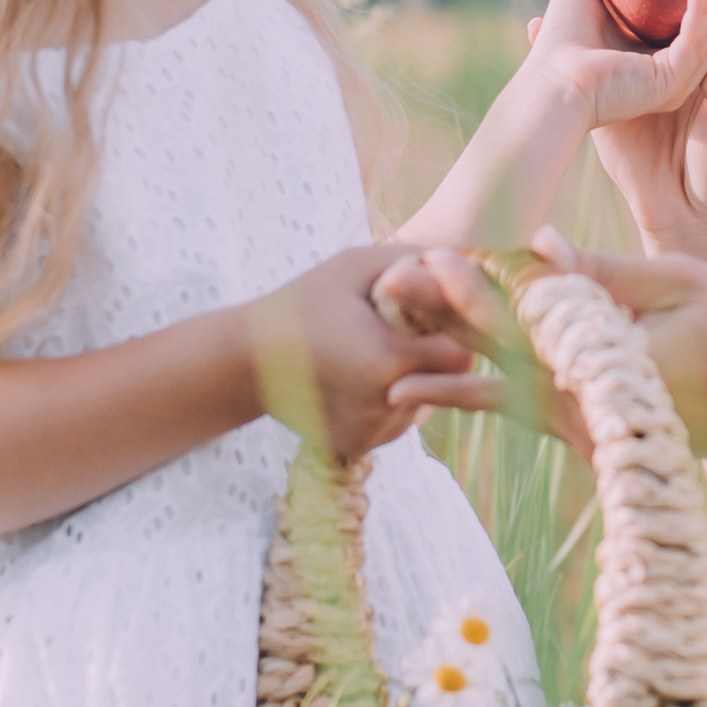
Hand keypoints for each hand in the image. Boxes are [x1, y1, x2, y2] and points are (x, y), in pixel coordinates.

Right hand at [245, 246, 479, 461]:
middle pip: (444, 384)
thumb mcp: (355, 265)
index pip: (459, 353)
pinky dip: (388, 401)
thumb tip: (464, 261)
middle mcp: (382, 407)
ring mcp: (369, 433)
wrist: (242, 359)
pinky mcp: (356, 446)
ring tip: (372, 353)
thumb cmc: (302, 301)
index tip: (431, 315)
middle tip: (406, 332)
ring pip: (420, 405)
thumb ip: (414, 260)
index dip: (451, 332)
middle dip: (435, 357)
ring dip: (413, 380)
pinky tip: (357, 379)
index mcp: (385, 362)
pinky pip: (394, 422)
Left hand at [372, 231, 706, 477]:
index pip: (534, 320)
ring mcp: (582, 423)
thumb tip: (538, 246)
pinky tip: (415, 379)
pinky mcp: (582, 429)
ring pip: (496, 382)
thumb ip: (602, 274)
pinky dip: (467, 385)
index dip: (479, 287)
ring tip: (390, 320)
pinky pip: (516, 404)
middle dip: (441, 315)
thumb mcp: (680, 286)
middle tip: (386, 282)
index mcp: (614, 361)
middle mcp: (589, 400)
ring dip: (440, 350)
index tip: (432, 259)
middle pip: (500, 352)